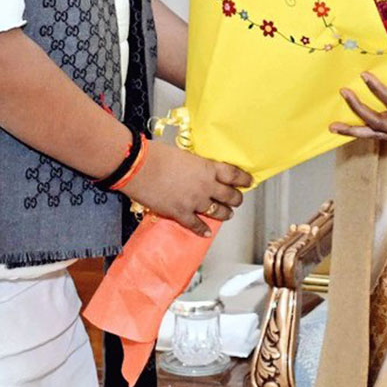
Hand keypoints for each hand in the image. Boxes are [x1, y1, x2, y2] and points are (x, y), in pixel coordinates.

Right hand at [122, 141, 252, 236]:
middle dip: (235, 199)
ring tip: (227, 214)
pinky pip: (195, 225)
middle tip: (236, 199)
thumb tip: (198, 170)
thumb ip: (196, 165)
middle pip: (229, 196)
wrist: (138, 167)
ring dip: (224, 214)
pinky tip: (206, 231)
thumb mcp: (184, 155)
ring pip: (218, 212)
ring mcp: (194, 202)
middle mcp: (206, 186)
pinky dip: (202, 229)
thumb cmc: (157, 155)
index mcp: (208, 168)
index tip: (248, 181)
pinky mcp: (180, 213)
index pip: (234, 175)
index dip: (243, 179)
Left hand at [328, 59, 386, 141]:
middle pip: (380, 123)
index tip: (364, 76)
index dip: (379, 91)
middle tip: (343, 93)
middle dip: (359, 111)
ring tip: (334, 127)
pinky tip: (349, 127)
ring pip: (377, 134)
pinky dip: (364, 131)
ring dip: (355, 131)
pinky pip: (381, 133)